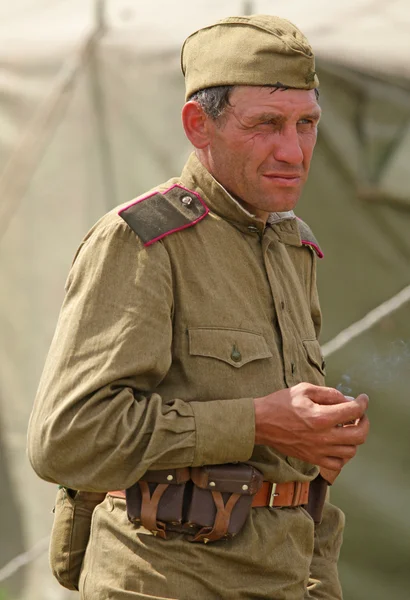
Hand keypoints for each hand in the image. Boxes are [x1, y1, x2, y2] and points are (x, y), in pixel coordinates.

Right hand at [254, 383, 368, 470]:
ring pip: (351, 450)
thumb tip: (346, 399)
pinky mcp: (313, 459)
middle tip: (360, 415)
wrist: (261, 423)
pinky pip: (337, 463)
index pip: (354, 411)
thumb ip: (328, 393)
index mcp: (321, 417)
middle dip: (364, 422)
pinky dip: (343, 454)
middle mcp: (323, 437)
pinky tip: (338, 442)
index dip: (362, 403)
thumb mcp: (304, 389)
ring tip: (348, 427)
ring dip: (354, 438)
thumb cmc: (280, 404)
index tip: (363, 399)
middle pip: (359, 435)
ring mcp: (318, 450)